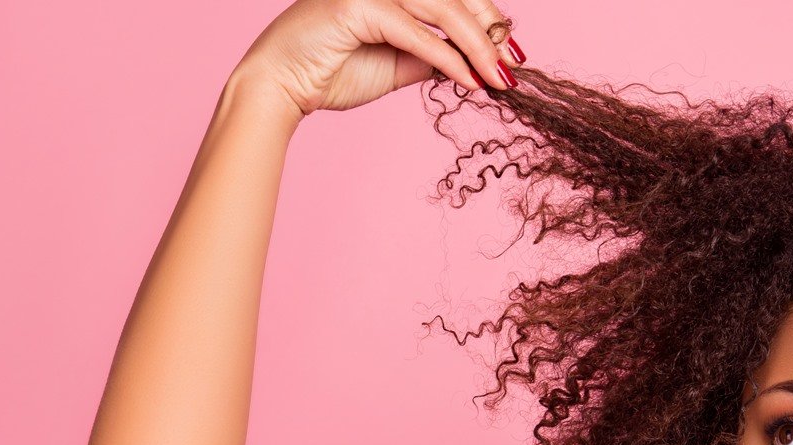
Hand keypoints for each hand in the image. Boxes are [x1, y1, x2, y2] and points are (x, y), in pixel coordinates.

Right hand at [231, 0, 521, 117]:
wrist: (279, 88)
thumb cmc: (329, 74)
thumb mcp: (396, 64)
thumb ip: (432, 56)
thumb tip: (472, 62)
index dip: (488, 19)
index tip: (512, 53)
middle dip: (491, 31)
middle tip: (513, 65)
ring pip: (444, 11)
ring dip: (479, 46)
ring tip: (498, 77)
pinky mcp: (359, 6)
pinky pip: (419, 34)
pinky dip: (449, 59)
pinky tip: (471, 81)